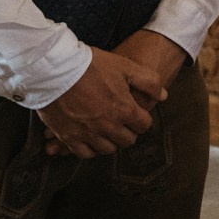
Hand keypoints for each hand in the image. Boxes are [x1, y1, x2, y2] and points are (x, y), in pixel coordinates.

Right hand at [39, 47, 165, 158]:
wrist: (55, 69)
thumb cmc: (91, 65)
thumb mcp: (125, 66)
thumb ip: (149, 81)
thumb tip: (163, 95)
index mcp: (125, 110)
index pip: (144, 126)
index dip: (142, 120)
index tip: (136, 115)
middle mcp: (108, 126)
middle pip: (127, 141)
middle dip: (128, 132)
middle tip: (122, 123)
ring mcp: (87, 134)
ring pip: (107, 149)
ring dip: (110, 142)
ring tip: (107, 131)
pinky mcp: (68, 137)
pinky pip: (84, 154)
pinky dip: (89, 149)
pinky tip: (90, 140)